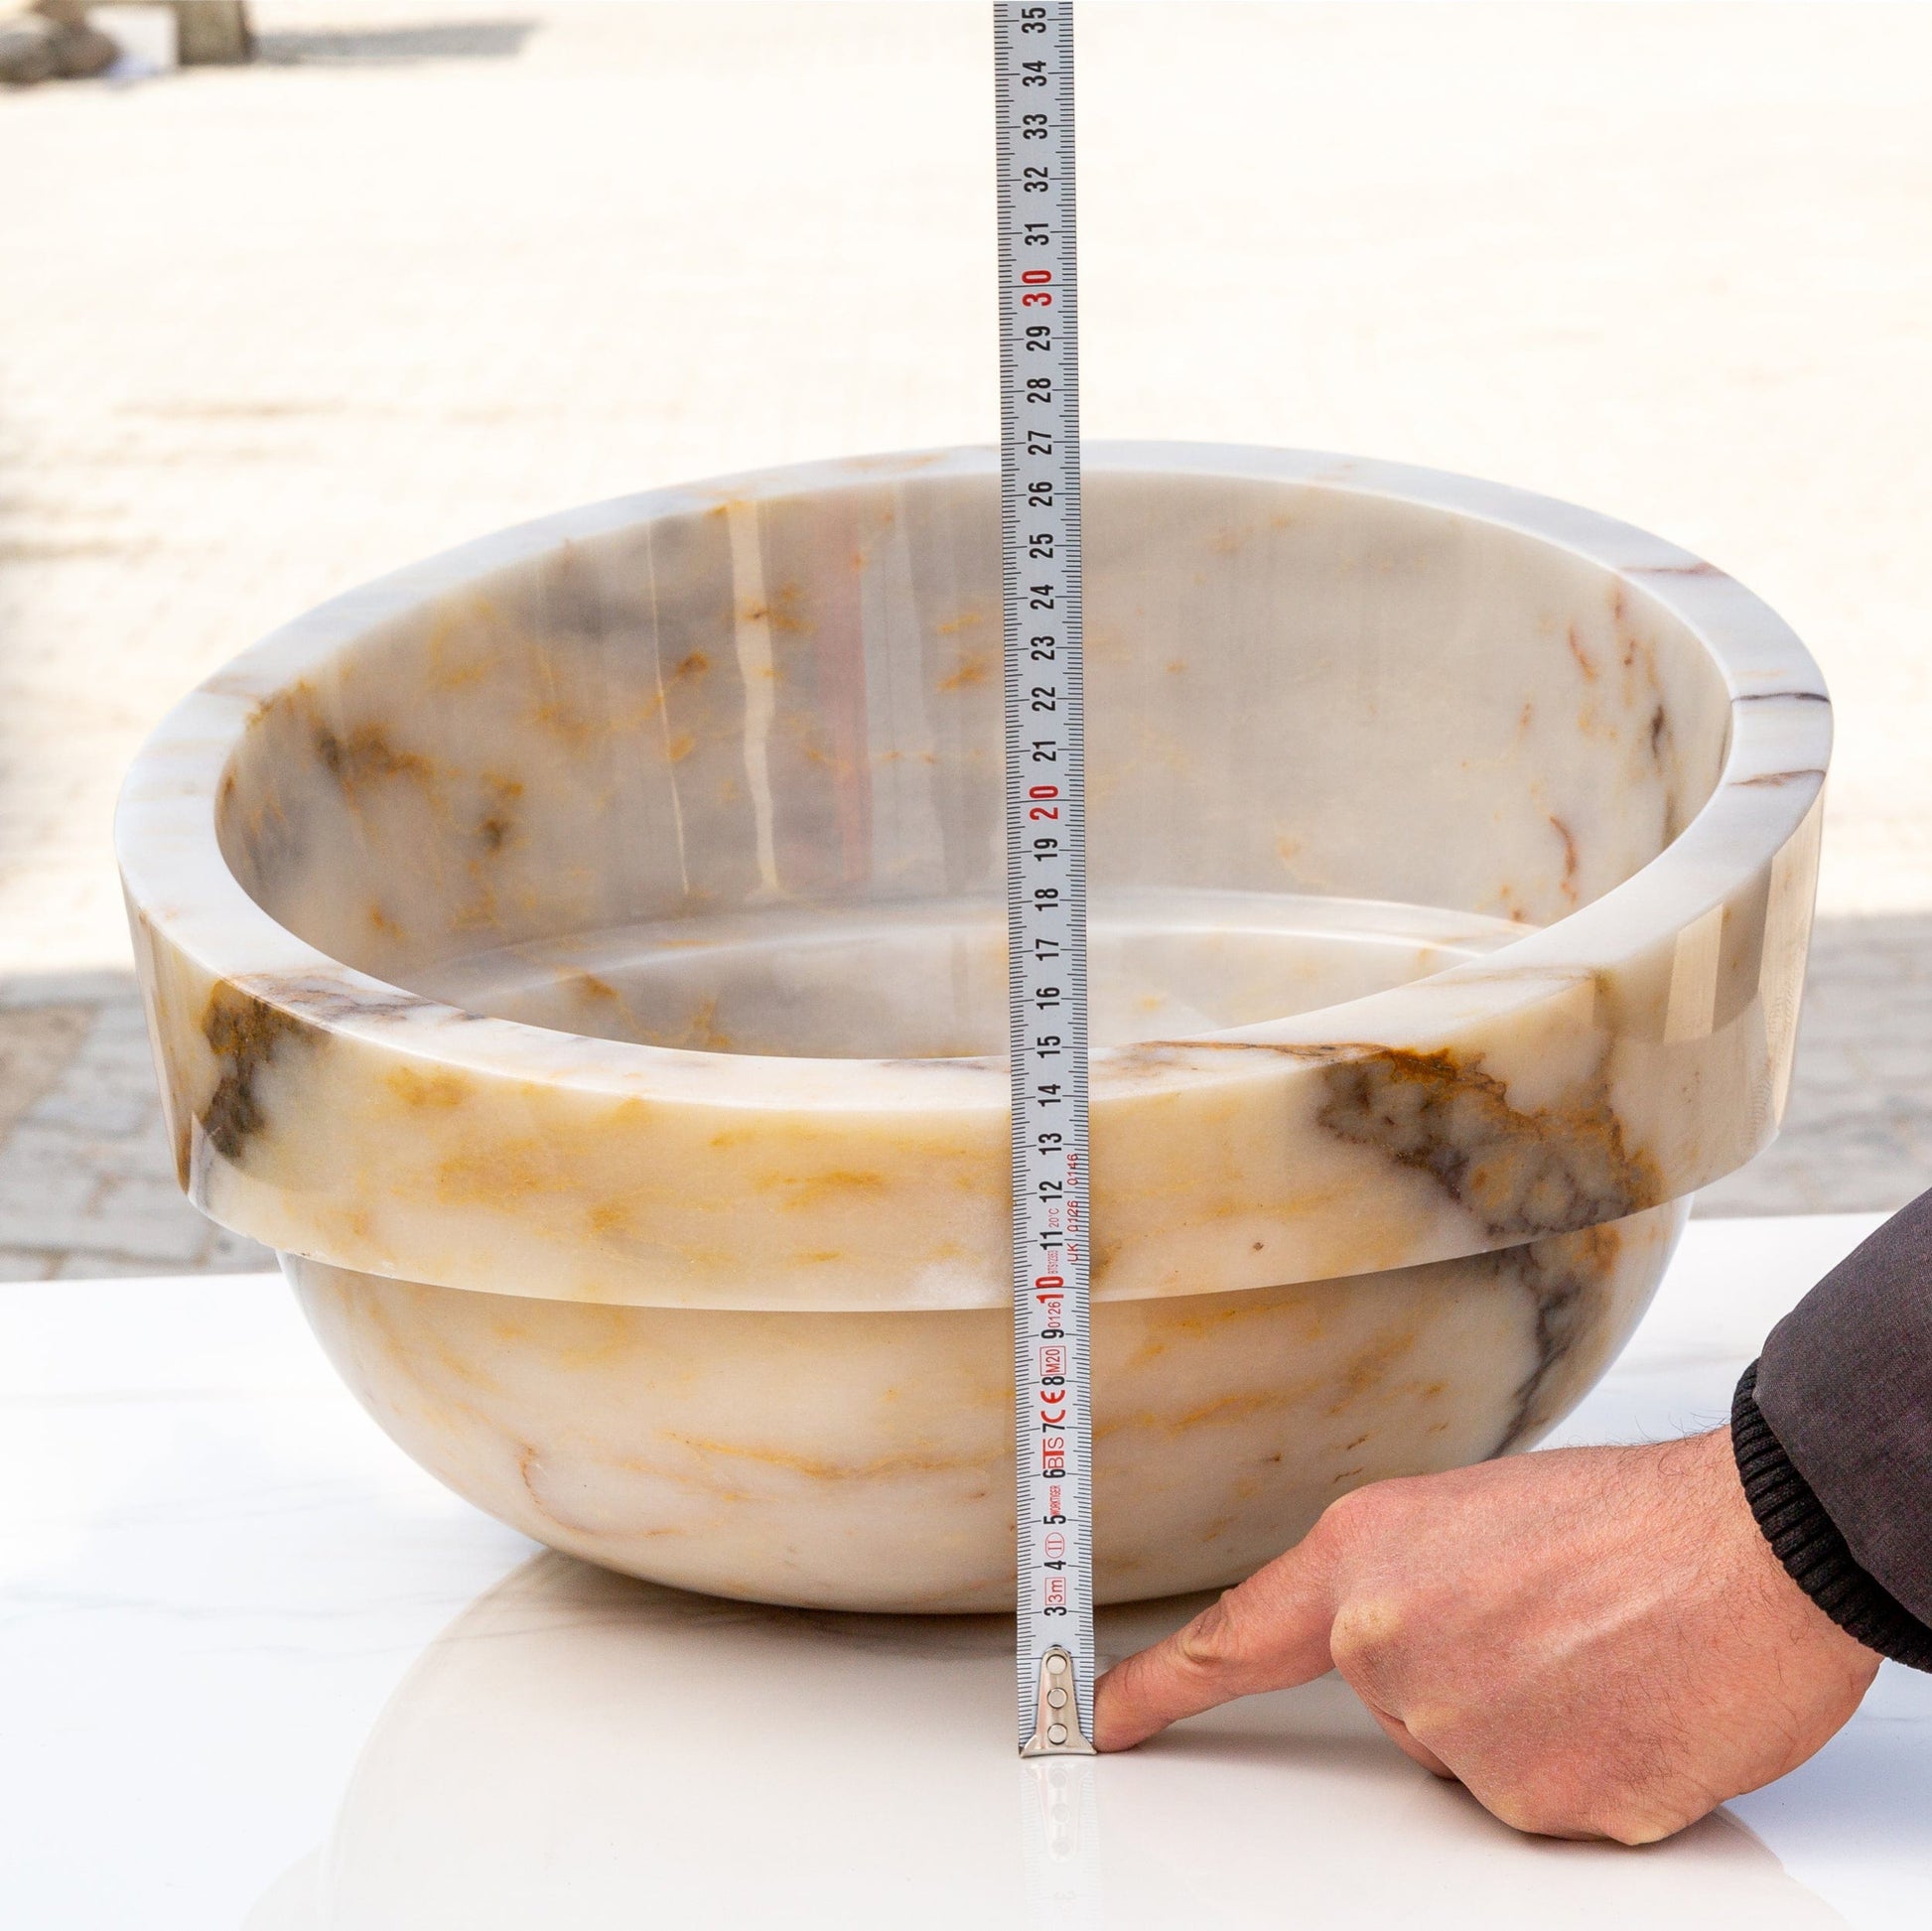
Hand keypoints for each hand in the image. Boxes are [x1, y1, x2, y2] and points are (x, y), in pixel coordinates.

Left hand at [1094, 1430, 1879, 1842]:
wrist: (1756, 1547)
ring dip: (1522, 1718)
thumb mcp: (1471, 1513)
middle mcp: (1390, 1650)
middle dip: (1455, 1672)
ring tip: (1596, 1646)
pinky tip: (1624, 1697)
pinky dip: (1580, 1762)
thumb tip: (1392, 1639)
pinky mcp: (1541, 1809)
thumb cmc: (1631, 1514)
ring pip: (1466, 1755)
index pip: (1234, 1639)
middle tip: (1543, 1617)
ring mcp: (1463, 1739)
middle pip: (1389, 1702)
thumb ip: (1401, 1583)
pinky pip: (1537, 1799)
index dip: (1157, 1687)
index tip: (1100, 1720)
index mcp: (1363, 1558)